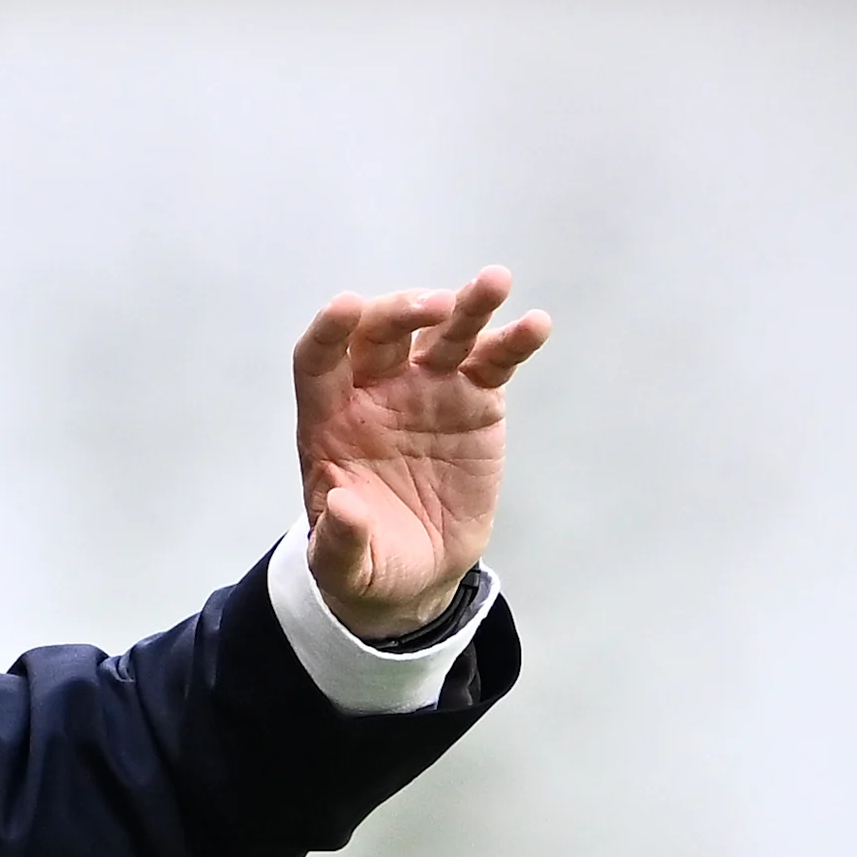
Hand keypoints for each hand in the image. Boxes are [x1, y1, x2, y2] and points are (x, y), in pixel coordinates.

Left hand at [291, 266, 551, 640]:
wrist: (418, 574)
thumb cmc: (367, 562)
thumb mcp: (343, 567)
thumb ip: (338, 540)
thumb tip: (343, 507)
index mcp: (329, 421)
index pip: (319, 360)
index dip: (330, 331)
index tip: (347, 306)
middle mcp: (375, 391)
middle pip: (381, 332)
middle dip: (404, 311)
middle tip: (438, 306)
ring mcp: (427, 389)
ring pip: (443, 333)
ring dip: (467, 305)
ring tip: (494, 282)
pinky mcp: (474, 400)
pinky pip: (492, 362)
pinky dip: (513, 342)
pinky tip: (536, 325)